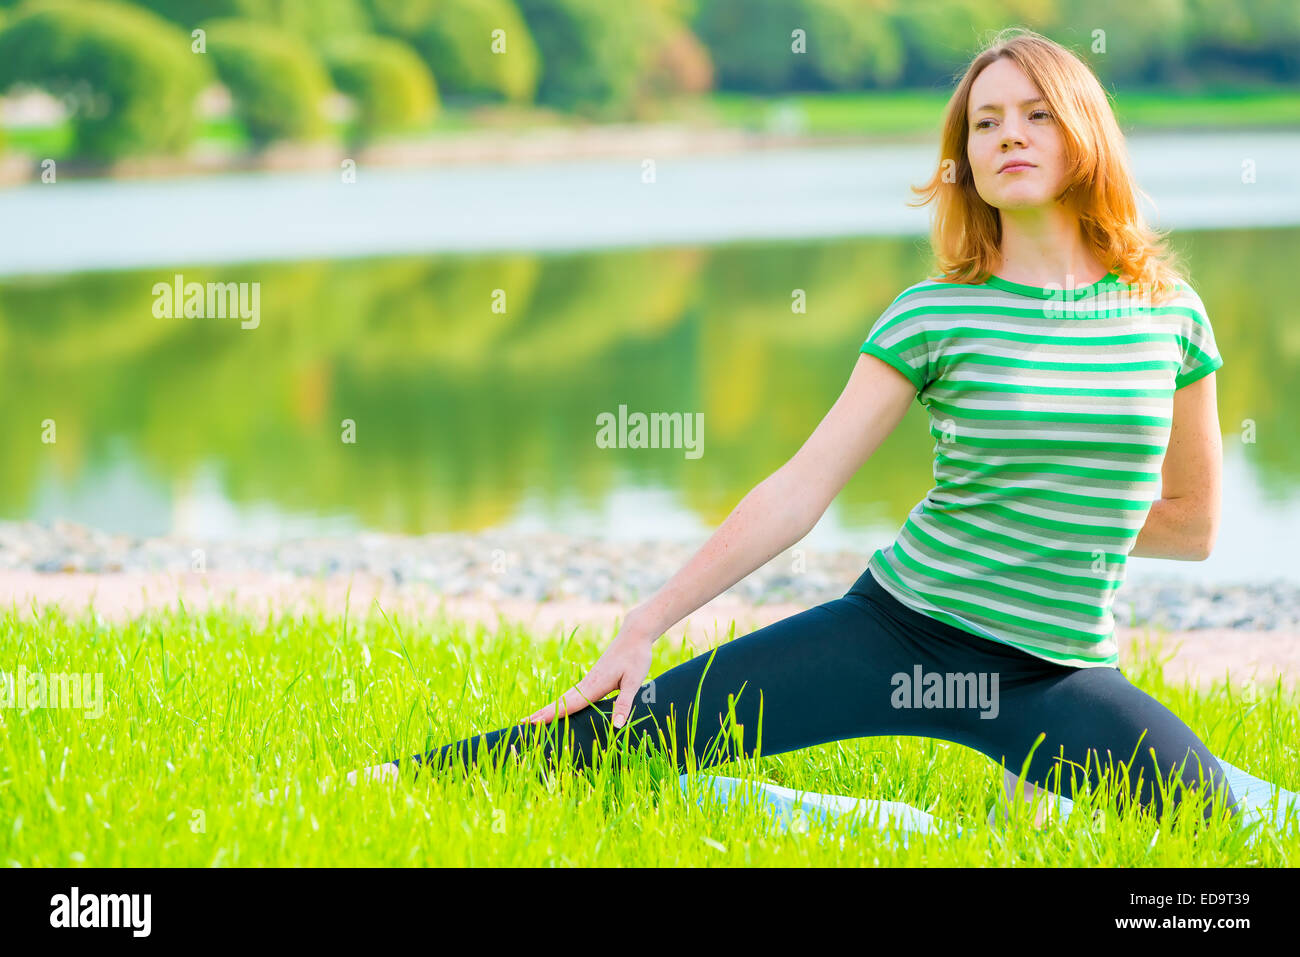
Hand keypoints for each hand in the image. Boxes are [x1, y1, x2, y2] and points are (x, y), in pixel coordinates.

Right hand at [521, 619, 654, 729]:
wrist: (633, 635)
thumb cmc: (636, 657)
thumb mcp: (634, 682)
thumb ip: (625, 704)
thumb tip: (617, 726)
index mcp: (594, 686)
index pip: (569, 705)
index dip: (551, 715)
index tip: (533, 723)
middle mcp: (587, 683)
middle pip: (560, 702)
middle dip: (542, 713)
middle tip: (522, 724)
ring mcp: (588, 680)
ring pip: (564, 698)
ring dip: (549, 708)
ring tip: (534, 719)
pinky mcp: (592, 679)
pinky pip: (573, 695)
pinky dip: (561, 703)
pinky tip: (559, 708)